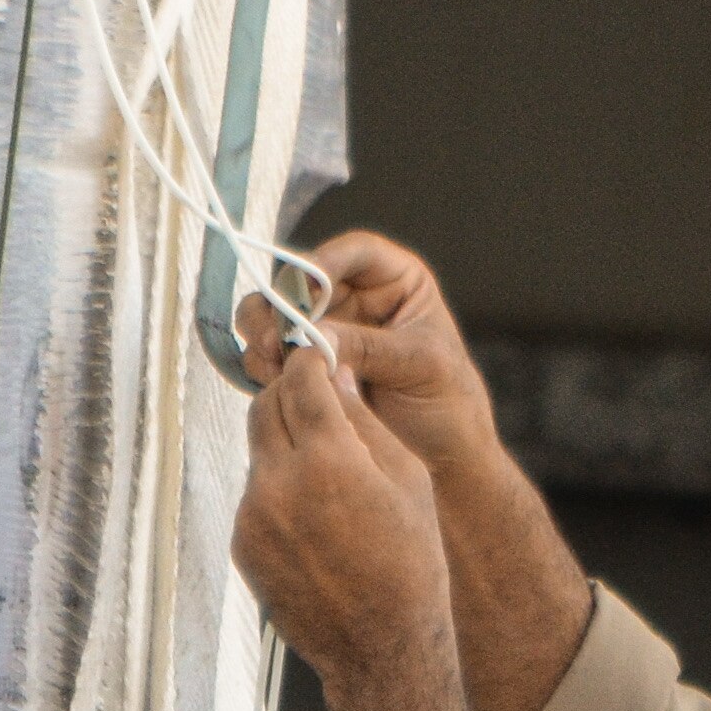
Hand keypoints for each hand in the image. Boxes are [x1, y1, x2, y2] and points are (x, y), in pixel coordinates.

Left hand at [233, 343, 481, 710]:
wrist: (380, 647)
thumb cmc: (411, 559)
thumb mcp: (406, 478)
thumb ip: (363, 420)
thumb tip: (334, 370)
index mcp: (327, 458)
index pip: (301, 378)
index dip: (309, 359)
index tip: (317, 354)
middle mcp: (278, 481)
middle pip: (267, 406)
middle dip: (289, 394)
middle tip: (315, 396)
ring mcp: (253, 515)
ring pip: (258, 450)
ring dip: (283, 442)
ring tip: (324, 463)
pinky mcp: (242, 543)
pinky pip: (254, 494)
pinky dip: (276, 487)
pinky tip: (313, 511)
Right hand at [247, 230, 500, 491]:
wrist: (441, 458)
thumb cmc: (448, 403)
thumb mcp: (420, 366)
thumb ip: (369, 346)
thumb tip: (312, 334)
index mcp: (396, 282)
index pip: (355, 252)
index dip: (325, 262)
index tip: (306, 289)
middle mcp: (355, 299)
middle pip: (301, 280)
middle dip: (281, 305)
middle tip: (274, 336)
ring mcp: (326, 331)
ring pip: (275, 313)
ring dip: (264, 333)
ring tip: (271, 362)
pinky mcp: (305, 365)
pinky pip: (269, 353)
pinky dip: (262, 364)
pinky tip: (273, 383)